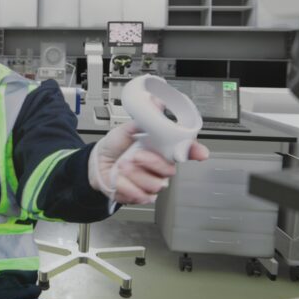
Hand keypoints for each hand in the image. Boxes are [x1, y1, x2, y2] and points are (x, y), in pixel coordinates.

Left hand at [90, 121, 208, 204]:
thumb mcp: (127, 129)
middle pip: (169, 171)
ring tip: (122, 166)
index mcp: (162, 149)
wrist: (98, 163)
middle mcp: (159, 167)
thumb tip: (155, 102)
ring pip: (155, 185)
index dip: (195, 152)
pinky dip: (127, 187)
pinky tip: (121, 179)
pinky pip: (141, 196)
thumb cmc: (115, 146)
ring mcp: (151, 182)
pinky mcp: (140, 195)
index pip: (186, 151)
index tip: (200, 153)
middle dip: (152, 163)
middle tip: (136, 156)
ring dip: (135, 175)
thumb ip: (143, 119)